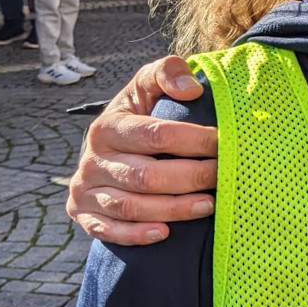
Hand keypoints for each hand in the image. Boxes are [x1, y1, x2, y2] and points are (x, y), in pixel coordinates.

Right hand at [66, 57, 218, 245]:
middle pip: (146, 175)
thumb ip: (167, 73)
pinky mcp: (83, 214)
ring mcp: (84, 189)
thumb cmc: (140, 114)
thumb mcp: (148, 86)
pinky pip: (108, 230)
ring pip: (131, 206)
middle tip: (223, 177)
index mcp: (108, 126)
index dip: (195, 141)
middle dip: (191, 177)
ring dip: (174, 209)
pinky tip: (164, 233)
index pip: (156, 135)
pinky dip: (136, 234)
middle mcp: (92, 158)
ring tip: (209, 204)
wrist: (109, 146)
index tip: (224, 145)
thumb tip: (191, 89)